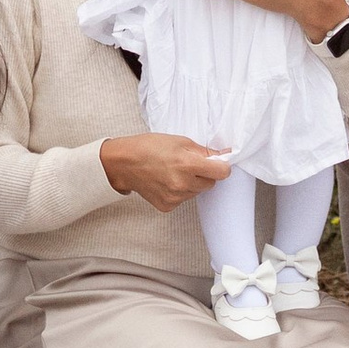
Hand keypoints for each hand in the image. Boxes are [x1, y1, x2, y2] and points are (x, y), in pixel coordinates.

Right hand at [99, 130, 233, 209]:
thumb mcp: (180, 141)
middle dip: (204, 174)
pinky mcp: (167, 206)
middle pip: (210, 183)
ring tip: (173, 172)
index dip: (221, 166)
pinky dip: (179, 192)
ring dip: (191, 183)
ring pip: (197, 192)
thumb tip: (223, 156)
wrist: (124, 163)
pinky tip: (166, 181)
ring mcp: (175, 197)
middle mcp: (182, 184)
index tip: (216, 163)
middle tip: (187, 164)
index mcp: (187, 164)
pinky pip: (183, 199)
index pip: (222, 172)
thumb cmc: (149, 147)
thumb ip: (203, 151)